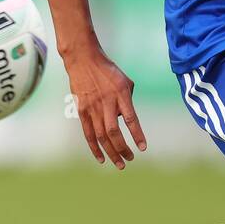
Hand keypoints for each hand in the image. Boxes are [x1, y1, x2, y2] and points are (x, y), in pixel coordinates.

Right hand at [63, 46, 146, 168]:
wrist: (83, 60)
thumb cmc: (108, 71)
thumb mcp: (125, 81)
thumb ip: (128, 101)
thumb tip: (126, 120)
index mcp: (120, 93)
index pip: (130, 118)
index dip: (137, 134)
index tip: (142, 148)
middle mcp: (106, 102)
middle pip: (113, 132)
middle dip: (122, 149)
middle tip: (130, 159)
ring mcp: (92, 107)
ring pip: (101, 136)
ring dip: (111, 152)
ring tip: (119, 164)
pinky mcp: (82, 111)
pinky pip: (88, 133)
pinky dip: (94, 148)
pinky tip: (101, 159)